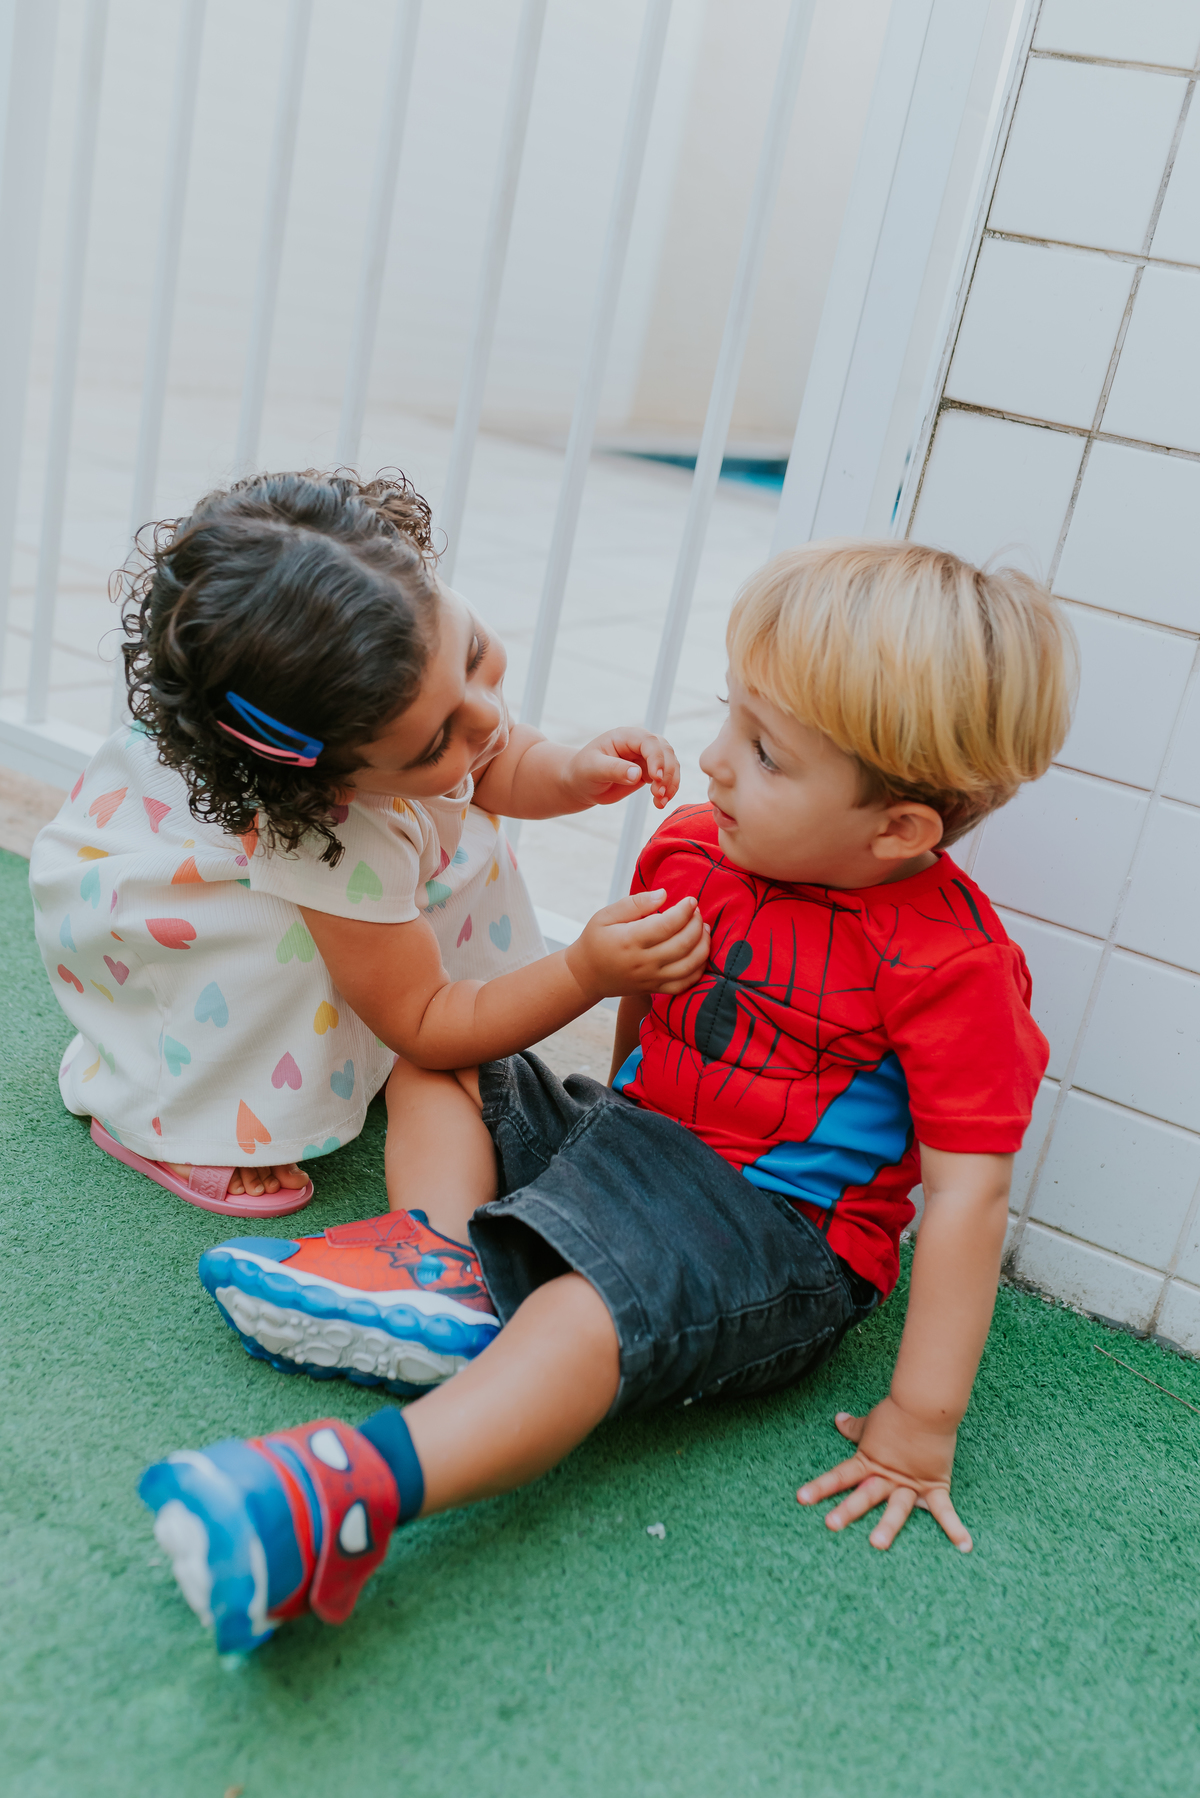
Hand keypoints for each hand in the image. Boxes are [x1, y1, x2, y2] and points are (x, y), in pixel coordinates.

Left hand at [564, 729, 680, 810]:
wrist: (582, 784)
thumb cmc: (583, 771)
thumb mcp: (593, 769)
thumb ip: (614, 769)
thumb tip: (637, 775)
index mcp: (625, 736)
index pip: (649, 741)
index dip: (656, 758)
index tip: (656, 778)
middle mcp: (639, 744)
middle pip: (665, 751)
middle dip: (667, 773)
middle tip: (658, 793)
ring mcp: (646, 758)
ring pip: (670, 765)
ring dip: (670, 783)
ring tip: (660, 801)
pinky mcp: (649, 772)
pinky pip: (666, 779)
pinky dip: (668, 791)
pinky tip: (660, 803)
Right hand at [565, 888, 709, 1001]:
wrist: (587, 975)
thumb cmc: (596, 941)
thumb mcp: (605, 915)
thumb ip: (635, 903)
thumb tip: (663, 894)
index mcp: (630, 941)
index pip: (667, 925)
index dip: (684, 911)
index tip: (690, 900)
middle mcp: (643, 962)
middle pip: (683, 944)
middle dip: (696, 924)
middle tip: (696, 911)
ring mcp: (651, 978)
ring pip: (690, 965)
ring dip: (703, 945)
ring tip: (702, 928)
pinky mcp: (656, 988)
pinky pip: (686, 983)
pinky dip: (699, 968)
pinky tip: (699, 952)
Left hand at [796, 1395, 971, 1551]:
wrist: (925, 1405)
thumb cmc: (896, 1412)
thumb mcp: (871, 1422)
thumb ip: (855, 1428)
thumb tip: (838, 1419)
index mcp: (869, 1462)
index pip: (840, 1476)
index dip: (820, 1487)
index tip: (801, 1498)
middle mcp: (887, 1477)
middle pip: (864, 1494)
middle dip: (848, 1510)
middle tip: (831, 1524)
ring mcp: (910, 1484)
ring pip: (896, 1508)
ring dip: (887, 1526)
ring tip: (877, 1544)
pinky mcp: (934, 1486)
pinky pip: (944, 1511)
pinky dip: (955, 1528)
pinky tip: (964, 1546)